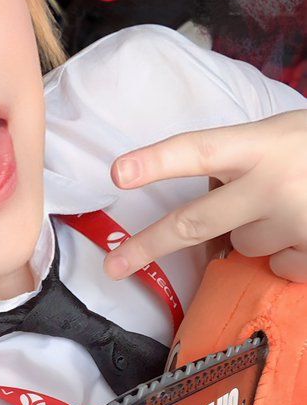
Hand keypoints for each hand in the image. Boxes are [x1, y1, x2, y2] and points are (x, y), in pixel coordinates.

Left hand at [104, 108, 306, 282]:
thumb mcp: (287, 135)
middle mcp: (272, 184)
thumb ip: (245, 157)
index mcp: (263, 143)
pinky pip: (279, 269)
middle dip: (150, 244)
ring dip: (257, 233)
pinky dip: (291, 257)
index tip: (118, 174)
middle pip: (195, 222)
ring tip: (296, 207)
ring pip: (241, 246)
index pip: (201, 150)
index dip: (158, 161)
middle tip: (115, 265)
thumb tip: (203, 196)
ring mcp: (293, 223)